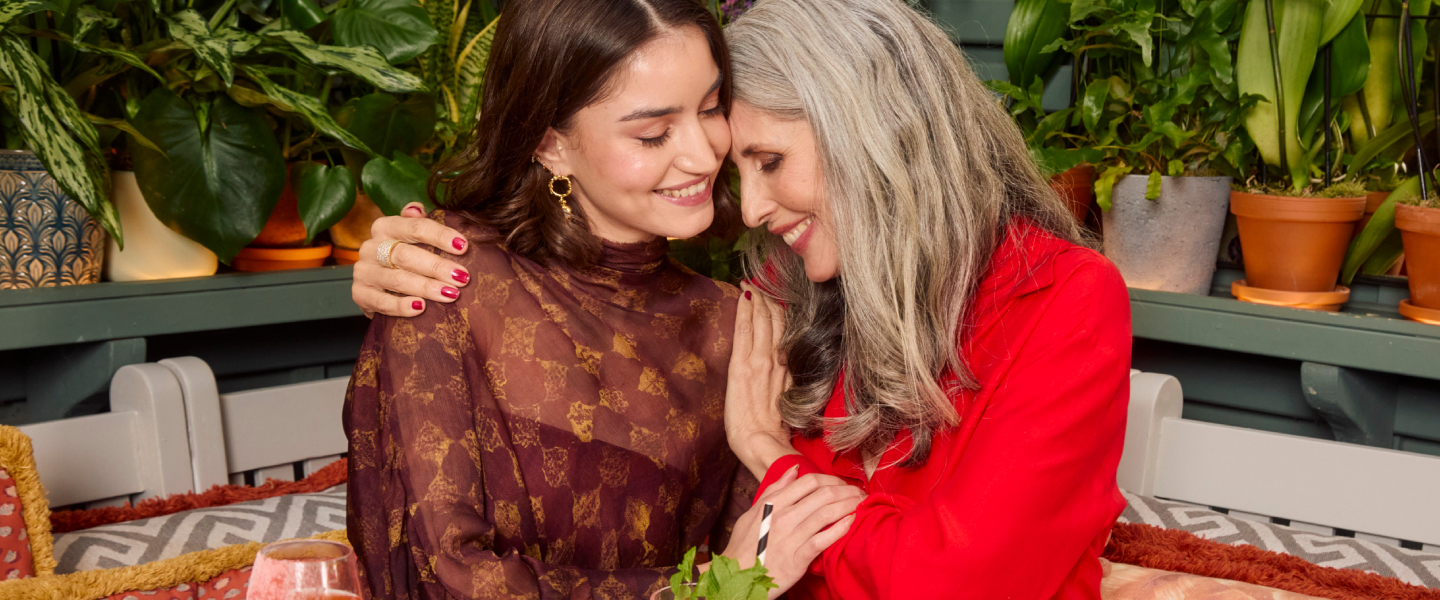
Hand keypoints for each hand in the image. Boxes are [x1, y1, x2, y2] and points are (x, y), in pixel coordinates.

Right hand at [353, 203, 470, 317]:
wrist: (378, 288)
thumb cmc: (404, 259)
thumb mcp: (411, 238)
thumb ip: (418, 222)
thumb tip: (417, 208)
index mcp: (385, 227)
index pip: (414, 227)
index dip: (440, 236)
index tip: (463, 247)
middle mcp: (371, 247)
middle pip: (406, 254)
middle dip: (437, 266)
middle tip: (462, 277)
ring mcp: (363, 271)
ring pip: (397, 279)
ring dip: (426, 287)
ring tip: (451, 294)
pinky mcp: (359, 294)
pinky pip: (382, 302)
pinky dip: (402, 306)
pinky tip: (421, 308)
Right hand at [717, 466, 861, 598]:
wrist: (737, 575)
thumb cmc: (746, 544)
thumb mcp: (754, 511)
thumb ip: (774, 489)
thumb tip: (794, 470)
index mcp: (773, 503)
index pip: (809, 482)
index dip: (831, 479)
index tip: (842, 484)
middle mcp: (783, 517)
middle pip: (823, 495)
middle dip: (846, 491)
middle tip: (859, 493)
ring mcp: (791, 537)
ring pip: (827, 514)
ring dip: (849, 506)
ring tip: (861, 505)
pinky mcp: (798, 558)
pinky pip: (823, 540)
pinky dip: (840, 529)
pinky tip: (851, 523)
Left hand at [726, 281, 797, 478]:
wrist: (759, 443)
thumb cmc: (774, 432)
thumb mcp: (789, 400)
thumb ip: (790, 379)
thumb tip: (790, 362)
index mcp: (789, 368)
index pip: (787, 331)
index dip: (783, 309)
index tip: (781, 291)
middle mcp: (776, 360)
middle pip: (776, 320)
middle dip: (770, 297)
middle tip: (766, 276)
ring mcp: (759, 361)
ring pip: (761, 320)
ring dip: (758, 298)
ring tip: (755, 279)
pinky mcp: (741, 366)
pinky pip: (744, 331)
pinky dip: (744, 310)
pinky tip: (744, 294)